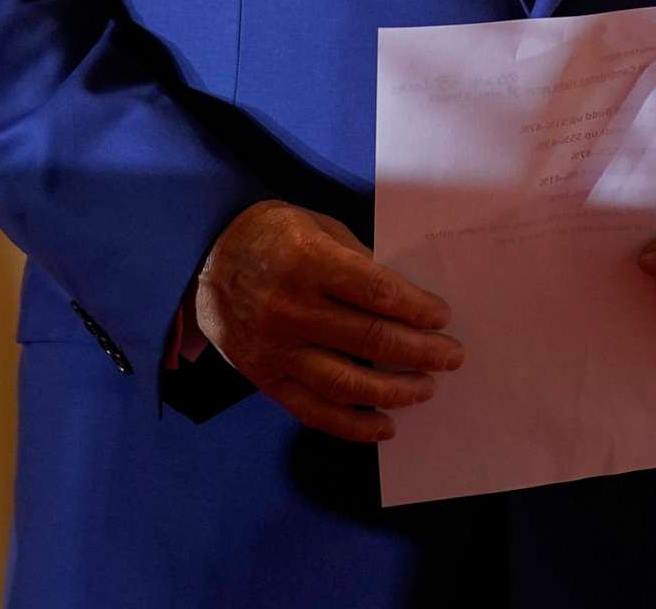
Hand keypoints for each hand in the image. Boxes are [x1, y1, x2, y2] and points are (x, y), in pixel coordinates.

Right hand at [193, 199, 462, 442]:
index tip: (442, 318)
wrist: (203, 259)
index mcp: (308, 262)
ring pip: (346, 383)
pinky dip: (352, 425)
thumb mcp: (319, 228)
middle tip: (451, 356)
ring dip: (395, 391)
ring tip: (426, 388)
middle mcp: (290, 309)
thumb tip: (406, 301)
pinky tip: (385, 427)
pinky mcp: (263, 379)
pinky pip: (312, 411)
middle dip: (421, 352)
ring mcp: (275, 349)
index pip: (377, 293)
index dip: (417, 309)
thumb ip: (359, 262)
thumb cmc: (273, 237)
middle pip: (370, 340)